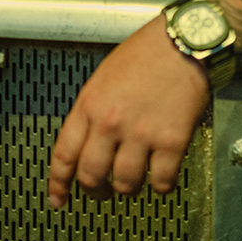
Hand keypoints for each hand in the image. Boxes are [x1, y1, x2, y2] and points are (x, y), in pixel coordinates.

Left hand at [47, 15, 210, 207]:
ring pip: (126, 185)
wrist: (183, 42)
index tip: (58, 198)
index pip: (64, 154)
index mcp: (89, 105)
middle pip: (91, 176)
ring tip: (136, 179)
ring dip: (129, 189)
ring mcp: (141, 134)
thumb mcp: (104, 77)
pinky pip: (162, 182)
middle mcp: (110, 122)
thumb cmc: (146, 53)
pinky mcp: (172, 141)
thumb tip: (89, 139)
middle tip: (102, 192)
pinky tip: (162, 174)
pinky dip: (162, 185)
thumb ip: (93, 110)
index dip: (58, 183)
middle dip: (95, 192)